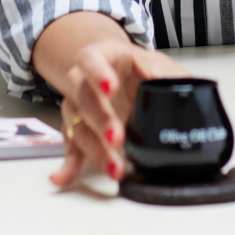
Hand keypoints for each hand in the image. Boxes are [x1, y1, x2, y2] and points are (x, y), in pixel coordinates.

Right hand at [47, 32, 187, 187]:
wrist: (127, 74)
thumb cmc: (139, 68)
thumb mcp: (156, 63)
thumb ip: (164, 74)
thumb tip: (171, 87)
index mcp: (103, 57)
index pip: (91, 59)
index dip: (98, 73)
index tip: (110, 87)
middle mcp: (84, 81)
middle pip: (83, 97)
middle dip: (100, 119)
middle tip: (116, 136)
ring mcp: (80, 107)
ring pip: (79, 126)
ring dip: (95, 149)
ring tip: (115, 167)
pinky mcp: (80, 130)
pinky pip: (72, 148)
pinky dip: (69, 165)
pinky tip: (63, 178)